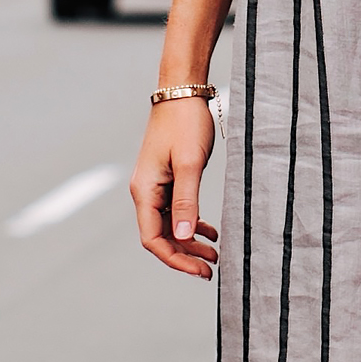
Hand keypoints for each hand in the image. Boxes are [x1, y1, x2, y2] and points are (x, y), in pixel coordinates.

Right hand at [131, 98, 218, 278]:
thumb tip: (185, 236)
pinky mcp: (167, 177)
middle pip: (161, 236)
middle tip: (212, 267)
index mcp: (145, 191)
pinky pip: (176, 209)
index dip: (176, 259)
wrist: (182, 91)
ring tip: (215, 252)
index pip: (153, 239)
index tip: (200, 270)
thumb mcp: (189, 164)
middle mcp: (146, 191)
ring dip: (190, 240)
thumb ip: (187, 201)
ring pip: (170, 224)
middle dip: (185, 254)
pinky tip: (210, 230)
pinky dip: (192, 222)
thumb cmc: (185, 123)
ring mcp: (156, 185)